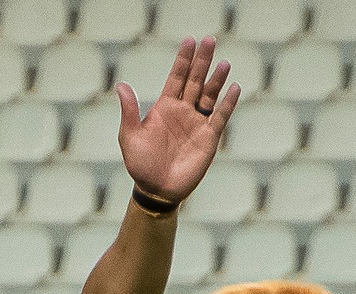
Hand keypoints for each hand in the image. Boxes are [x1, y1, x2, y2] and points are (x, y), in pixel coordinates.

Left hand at [116, 37, 240, 204]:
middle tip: (209, 40)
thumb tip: (121, 85)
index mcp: (165, 108)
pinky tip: (234, 88)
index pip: (176, 78)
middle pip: (195, 81)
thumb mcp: (130, 137)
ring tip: (223, 63)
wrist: (156, 190)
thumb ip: (129, 112)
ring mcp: (197, 123)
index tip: (190, 41)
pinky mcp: (209, 138)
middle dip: (202, 61)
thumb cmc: (141, 164)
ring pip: (210, 95)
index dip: (183, 60)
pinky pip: (220, 117)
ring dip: (216, 80)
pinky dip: (228, 103)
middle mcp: (183, 111)